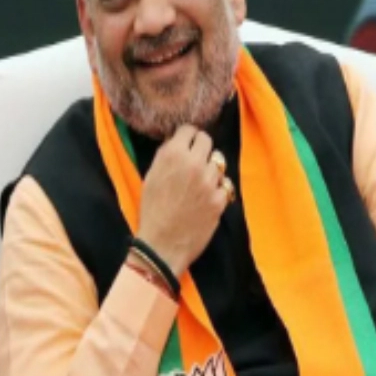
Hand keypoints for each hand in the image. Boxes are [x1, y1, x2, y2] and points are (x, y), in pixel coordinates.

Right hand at [136, 125, 232, 275]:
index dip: (187, 137)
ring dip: (210, 169)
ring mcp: (209, 181)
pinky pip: (224, 184)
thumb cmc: (151, 211)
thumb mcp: (150, 177)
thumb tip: (177, 141)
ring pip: (218, 162)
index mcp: (172, 155)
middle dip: (201, 148)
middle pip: (207, 141)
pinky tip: (207, 198)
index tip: (186, 144)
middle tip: (195, 160)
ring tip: (200, 182)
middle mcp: (193, 163)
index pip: (189, 130)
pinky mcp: (220, 199)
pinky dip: (217, 189)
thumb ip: (165, 156)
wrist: (162, 245)